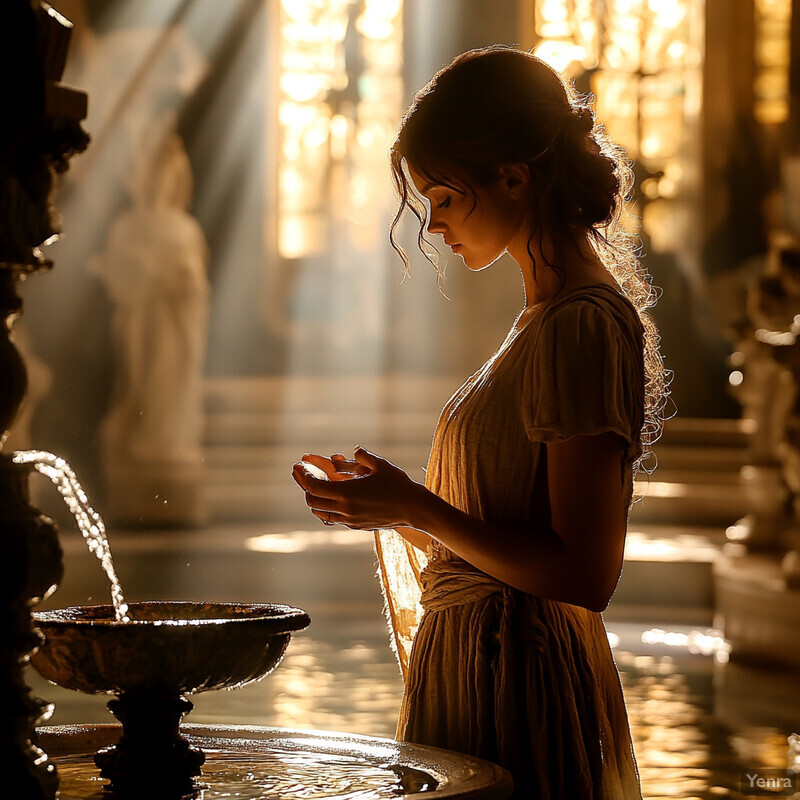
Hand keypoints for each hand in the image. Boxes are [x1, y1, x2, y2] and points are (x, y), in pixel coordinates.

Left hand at [291, 447, 423, 529]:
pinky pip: (333, 519)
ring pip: (320, 513)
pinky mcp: (356, 526)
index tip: (299, 466)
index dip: (303, 476)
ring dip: (315, 500)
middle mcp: (344, 509)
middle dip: (306, 487)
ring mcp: (350, 520)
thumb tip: (353, 450)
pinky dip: (326, 509)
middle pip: (312, 501)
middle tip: (305, 474)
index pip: (313, 486)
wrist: (414, 509)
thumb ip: (362, 457)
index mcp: (346, 492)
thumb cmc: (398, 484)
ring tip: (317, 487)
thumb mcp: (379, 464)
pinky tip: (332, 499)